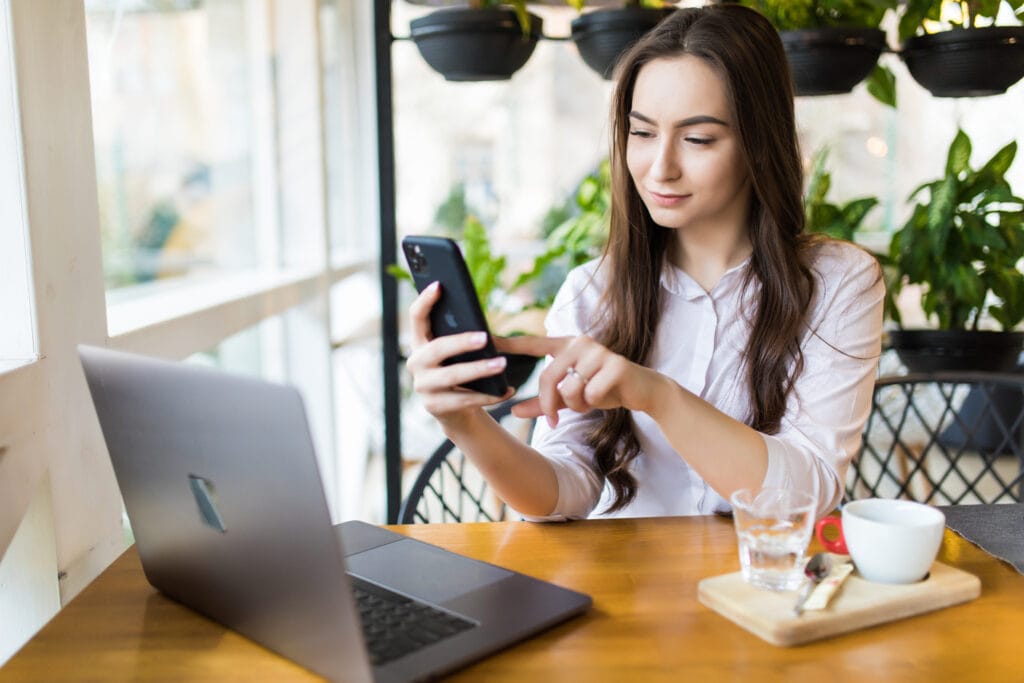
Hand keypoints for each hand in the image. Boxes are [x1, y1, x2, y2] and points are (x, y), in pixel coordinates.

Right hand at [405, 282, 512, 420]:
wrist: (454, 412)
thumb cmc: (459, 372)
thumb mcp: (457, 353)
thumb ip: (460, 336)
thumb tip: (482, 327)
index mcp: (420, 343)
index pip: (417, 318)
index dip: (425, 301)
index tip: (439, 285)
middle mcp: (416, 363)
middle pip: (437, 349)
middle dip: (461, 342)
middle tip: (485, 337)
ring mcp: (423, 387)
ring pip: (453, 376)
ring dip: (479, 369)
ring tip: (502, 364)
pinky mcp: (435, 407)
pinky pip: (466, 399)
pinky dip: (490, 395)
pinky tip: (506, 389)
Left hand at [496, 334, 667, 426]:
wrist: (643, 391)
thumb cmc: (604, 390)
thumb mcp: (571, 397)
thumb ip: (543, 403)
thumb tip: (513, 412)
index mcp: (567, 346)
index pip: (533, 344)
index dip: (509, 343)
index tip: (486, 340)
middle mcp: (580, 343)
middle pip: (548, 377)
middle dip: (548, 404)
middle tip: (554, 421)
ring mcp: (599, 352)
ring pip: (569, 389)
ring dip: (576, 405)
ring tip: (589, 402)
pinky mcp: (615, 365)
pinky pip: (591, 394)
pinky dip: (594, 404)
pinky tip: (606, 398)